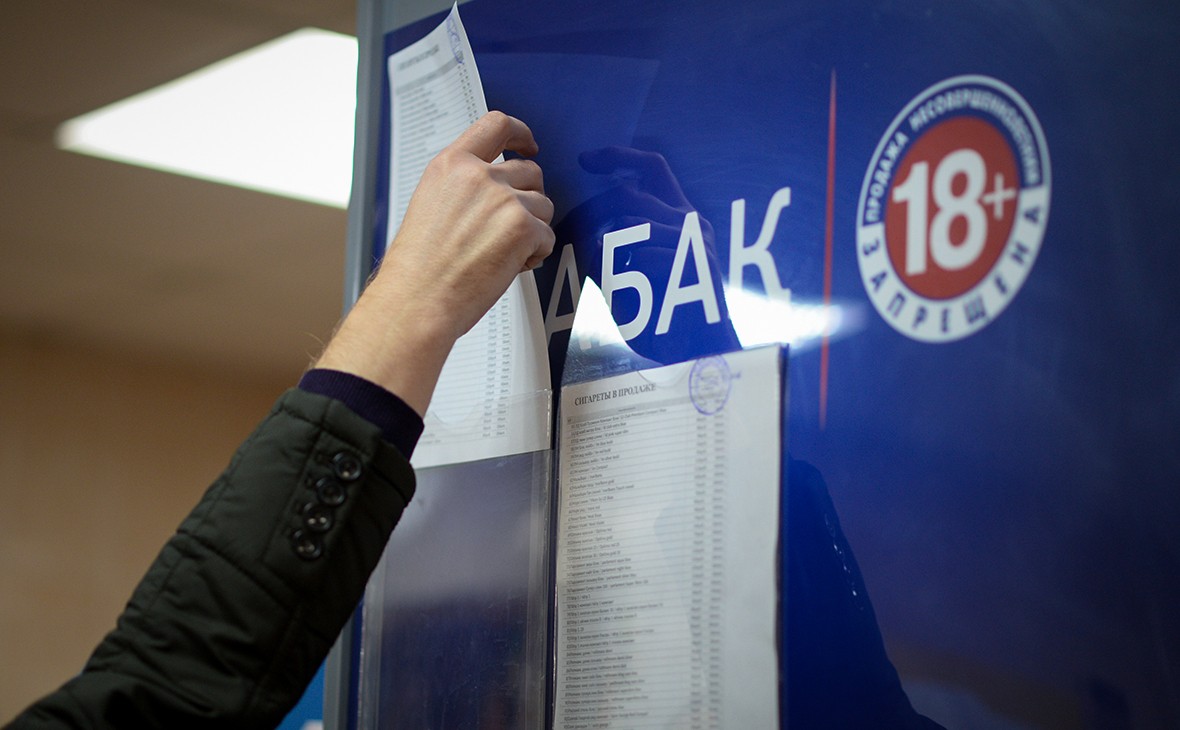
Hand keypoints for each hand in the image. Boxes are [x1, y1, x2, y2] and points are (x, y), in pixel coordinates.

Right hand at [316, 112, 555, 414]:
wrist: (417, 300)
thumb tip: (496, 188)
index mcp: (450, 165)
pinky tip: (508, 266)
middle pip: (530, 171)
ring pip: (543, 206)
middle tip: (515, 225)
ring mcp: (503, 199)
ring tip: (503, 252)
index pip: (496, 125)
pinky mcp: (522, 227)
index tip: (528, 145)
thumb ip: (464, 187)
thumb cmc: (419, 268)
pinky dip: (535, 255)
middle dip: (529, 199)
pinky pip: (547, 237)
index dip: (521, 134)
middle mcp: (477, 175)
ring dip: (532, 230)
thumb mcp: (431, 205)